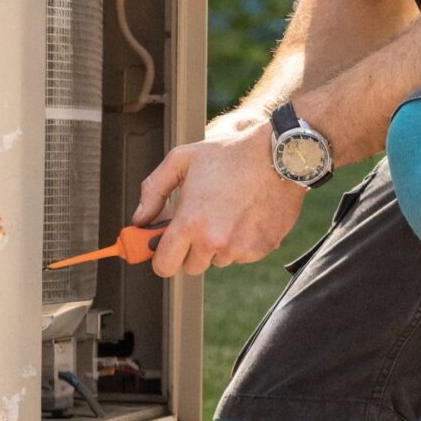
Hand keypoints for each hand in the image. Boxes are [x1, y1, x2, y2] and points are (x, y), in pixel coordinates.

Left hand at [132, 118, 305, 277]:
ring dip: (218, 245)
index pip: (164, 265)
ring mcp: (239, 248)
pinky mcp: (261, 249)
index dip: (162, 257)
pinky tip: (247, 216)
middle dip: (191, 248)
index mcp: (191, 222)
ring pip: (218, 260)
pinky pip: (242, 255)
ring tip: (228, 212)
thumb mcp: (182, 160)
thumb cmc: (232, 154)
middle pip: (191, 266)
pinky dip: (242, 242)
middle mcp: (214, 241)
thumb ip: (153, 191)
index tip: (165, 248)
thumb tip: (140, 219)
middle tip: (201, 221)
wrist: (279, 155)